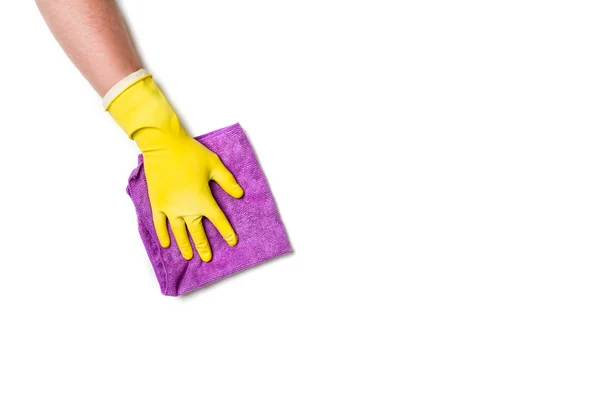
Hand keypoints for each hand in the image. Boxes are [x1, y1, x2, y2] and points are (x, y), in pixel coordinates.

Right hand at [107, 74, 242, 260]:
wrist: (163, 145)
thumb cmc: (190, 153)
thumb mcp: (214, 165)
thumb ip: (227, 181)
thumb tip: (240, 195)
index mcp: (202, 199)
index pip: (218, 221)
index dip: (226, 232)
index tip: (232, 242)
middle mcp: (186, 208)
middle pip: (197, 232)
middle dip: (204, 246)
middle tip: (207, 258)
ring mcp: (170, 208)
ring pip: (179, 232)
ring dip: (185, 245)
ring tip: (189, 256)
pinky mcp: (157, 203)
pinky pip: (160, 224)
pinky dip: (163, 234)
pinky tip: (167, 244)